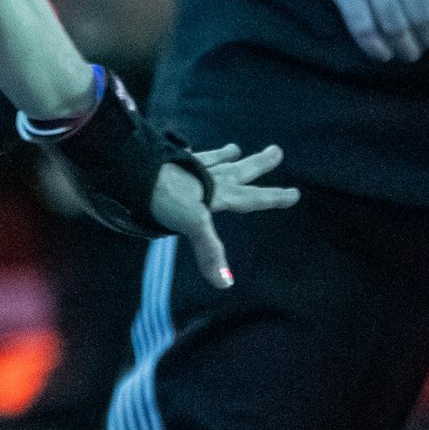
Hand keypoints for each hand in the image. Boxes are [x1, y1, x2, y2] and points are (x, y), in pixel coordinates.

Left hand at [152, 141, 297, 290]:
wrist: (134, 168)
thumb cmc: (165, 197)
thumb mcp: (192, 225)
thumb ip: (210, 251)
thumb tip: (226, 282)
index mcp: (216, 194)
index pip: (251, 198)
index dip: (273, 197)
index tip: (295, 193)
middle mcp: (206, 177)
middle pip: (238, 171)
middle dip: (258, 165)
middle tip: (276, 151)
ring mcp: (187, 166)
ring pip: (212, 160)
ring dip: (224, 155)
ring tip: (234, 147)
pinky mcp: (166, 160)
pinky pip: (184, 155)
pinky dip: (189, 152)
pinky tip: (187, 148)